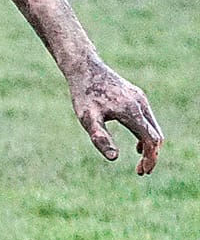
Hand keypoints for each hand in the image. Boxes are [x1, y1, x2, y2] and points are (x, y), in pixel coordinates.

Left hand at [70, 58, 161, 174]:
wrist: (85, 68)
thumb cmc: (84, 95)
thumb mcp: (87, 118)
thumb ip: (100, 138)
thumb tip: (114, 158)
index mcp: (131, 111)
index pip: (150, 140)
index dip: (150, 158)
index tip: (142, 172)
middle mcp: (141, 104)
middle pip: (156, 135)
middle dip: (152, 155)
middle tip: (141, 171)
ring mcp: (141, 99)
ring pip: (154, 127)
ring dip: (150, 145)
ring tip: (140, 161)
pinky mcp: (137, 96)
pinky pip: (149, 119)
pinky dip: (147, 134)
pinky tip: (137, 143)